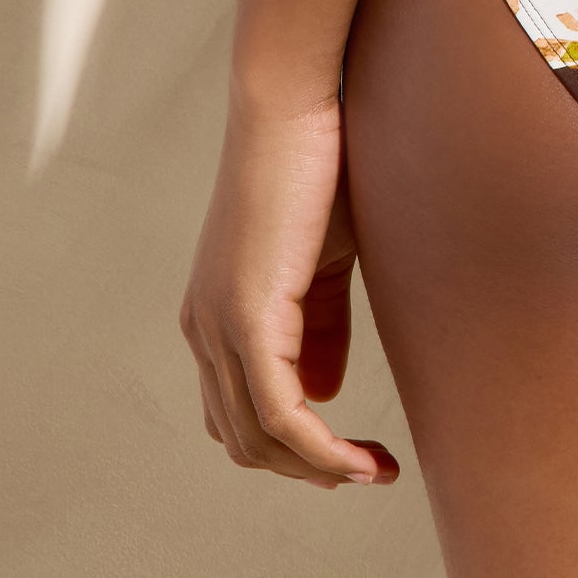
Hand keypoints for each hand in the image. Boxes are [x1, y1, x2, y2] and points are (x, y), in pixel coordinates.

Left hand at [180, 96, 399, 487]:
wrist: (297, 105)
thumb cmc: (319, 165)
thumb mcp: (324, 260)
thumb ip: (319, 324)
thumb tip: (323, 392)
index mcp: (214, 313)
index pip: (241, 413)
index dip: (295, 448)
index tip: (355, 457)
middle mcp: (203, 327)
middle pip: (245, 439)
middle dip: (310, 468)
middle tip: (370, 472)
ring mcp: (217, 325)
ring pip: (260, 437)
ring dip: (320, 467)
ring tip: (374, 470)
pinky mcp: (245, 316)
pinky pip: (280, 413)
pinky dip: (322, 448)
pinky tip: (360, 460)